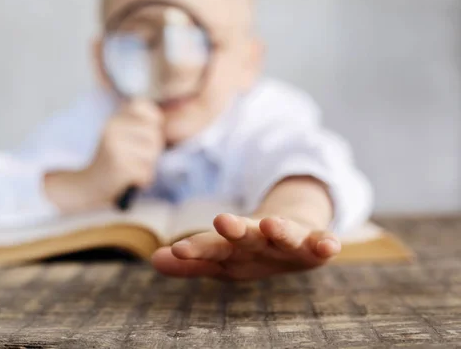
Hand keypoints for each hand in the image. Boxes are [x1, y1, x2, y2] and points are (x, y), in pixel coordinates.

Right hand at [84, 99, 163, 203]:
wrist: (89, 185)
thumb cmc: (114, 161)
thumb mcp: (124, 136)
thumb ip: (144, 126)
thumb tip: (172, 124)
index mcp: (115, 119)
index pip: (145, 107)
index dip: (153, 122)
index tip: (143, 137)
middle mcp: (112, 128)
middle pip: (154, 135)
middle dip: (152, 150)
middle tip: (137, 159)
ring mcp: (114, 146)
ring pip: (152, 154)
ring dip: (148, 166)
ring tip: (132, 168)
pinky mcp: (118, 165)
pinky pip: (146, 172)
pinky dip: (143, 179)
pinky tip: (131, 179)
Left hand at [151, 214, 340, 280]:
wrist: (291, 231)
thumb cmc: (249, 251)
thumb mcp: (221, 260)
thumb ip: (191, 263)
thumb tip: (153, 260)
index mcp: (233, 247)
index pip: (212, 247)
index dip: (196, 249)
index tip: (178, 250)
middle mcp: (258, 239)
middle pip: (245, 235)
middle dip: (234, 229)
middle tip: (222, 220)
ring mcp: (287, 239)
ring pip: (283, 233)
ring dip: (278, 229)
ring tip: (271, 224)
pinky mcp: (313, 242)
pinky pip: (320, 243)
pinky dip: (325, 243)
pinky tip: (329, 245)